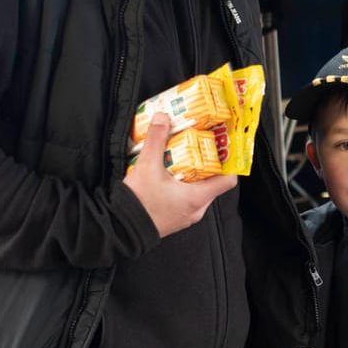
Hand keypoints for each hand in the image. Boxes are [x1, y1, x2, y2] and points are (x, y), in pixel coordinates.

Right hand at [122, 113, 237, 236]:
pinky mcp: (174, 218)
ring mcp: (186, 216)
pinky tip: (167, 174)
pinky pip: (185, 199)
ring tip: (180, 158)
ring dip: (191, 174)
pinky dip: (181, 185)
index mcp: (198, 197)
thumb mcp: (147, 166)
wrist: (120, 229)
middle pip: (212, 183)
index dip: (228, 163)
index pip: (228, 181)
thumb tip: (162, 118)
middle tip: (198, 147)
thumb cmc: (138, 204)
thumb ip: (156, 139)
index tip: (221, 149)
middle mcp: (197, 209)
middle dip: (205, 163)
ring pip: (198, 190)